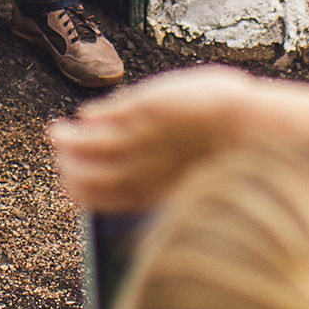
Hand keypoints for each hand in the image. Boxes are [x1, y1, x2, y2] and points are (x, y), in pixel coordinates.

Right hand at [46, 66, 272, 211]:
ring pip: (87, 144)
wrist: (253, 129)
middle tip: (60, 161)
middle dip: (67, 168)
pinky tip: (84, 115)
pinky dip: (89, 117)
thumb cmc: (234, 160)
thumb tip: (144, 194)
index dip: (79, 192)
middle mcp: (138, 171)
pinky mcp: (141, 108)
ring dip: (66, 141)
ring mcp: (138, 139)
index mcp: (150, 195)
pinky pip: (103, 115)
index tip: (70, 185)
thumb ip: (163, 190)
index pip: (100, 199)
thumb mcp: (195, 186)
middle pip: (86, 174)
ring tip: (56, 134)